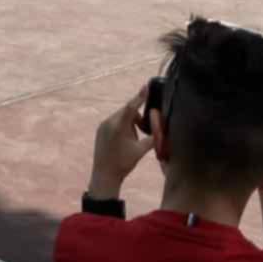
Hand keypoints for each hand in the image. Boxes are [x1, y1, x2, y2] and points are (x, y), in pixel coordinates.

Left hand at [87, 85, 155, 199]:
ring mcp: (103, 125)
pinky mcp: (100, 129)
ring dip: (130, 123)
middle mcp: (109, 121)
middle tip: (143, 131)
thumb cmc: (124, 163)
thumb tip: (162, 129)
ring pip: (121, 117)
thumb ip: (152, 138)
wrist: (104, 175)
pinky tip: (124, 141)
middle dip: (137, 118)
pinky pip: (114, 122)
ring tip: (132, 141)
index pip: (131, 106)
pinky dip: (122, 126)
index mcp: (119, 125)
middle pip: (127, 111)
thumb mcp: (141, 151)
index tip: (146, 86)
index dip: (140, 97)